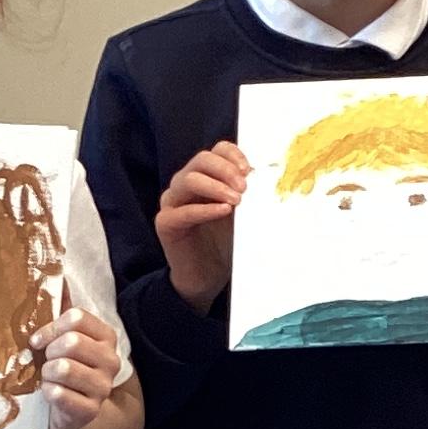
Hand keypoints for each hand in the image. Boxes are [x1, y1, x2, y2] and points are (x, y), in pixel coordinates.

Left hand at [34, 303, 122, 428]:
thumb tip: (58, 276)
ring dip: (47, 373)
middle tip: (47, 361)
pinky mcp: (91, 410)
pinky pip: (59, 394)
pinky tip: (52, 394)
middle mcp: (111, 360)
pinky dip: (48, 392)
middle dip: (49, 351)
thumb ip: (62, 309)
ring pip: (64, 368)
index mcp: (106, 336)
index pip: (77, 318)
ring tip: (50, 378)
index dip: (51, 327)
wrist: (67, 411)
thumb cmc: (62, 368)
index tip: (39, 339)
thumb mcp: (62, 337)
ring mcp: (104, 387)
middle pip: (71, 341)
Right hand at [156, 142, 247, 313]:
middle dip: (225, 170)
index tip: (249, 170)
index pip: (215, 151)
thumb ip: (245, 193)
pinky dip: (204, 209)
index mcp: (204, 176)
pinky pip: (183, 211)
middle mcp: (184, 184)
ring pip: (188, 180)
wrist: (207, 276)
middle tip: (244, 187)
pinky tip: (223, 211)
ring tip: (236, 201)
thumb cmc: (224, 242)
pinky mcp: (165, 223)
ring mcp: (172, 202)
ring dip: (215, 186)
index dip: (233, 155)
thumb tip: (261, 176)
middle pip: (201, 161)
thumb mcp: (240, 212)